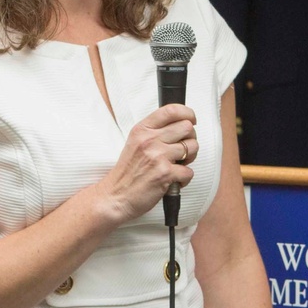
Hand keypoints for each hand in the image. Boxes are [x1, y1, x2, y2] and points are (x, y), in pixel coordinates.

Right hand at [96, 103, 198, 222]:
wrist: (115, 197)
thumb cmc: (127, 173)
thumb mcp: (135, 143)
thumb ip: (154, 132)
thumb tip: (181, 125)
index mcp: (142, 130)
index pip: (171, 110)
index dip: (188, 113)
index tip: (191, 120)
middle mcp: (149, 140)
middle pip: (187, 127)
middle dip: (190, 139)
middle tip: (182, 150)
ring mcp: (157, 156)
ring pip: (192, 147)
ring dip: (189, 159)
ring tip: (177, 165)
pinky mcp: (165, 173)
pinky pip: (189, 171)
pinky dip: (184, 179)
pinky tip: (173, 180)